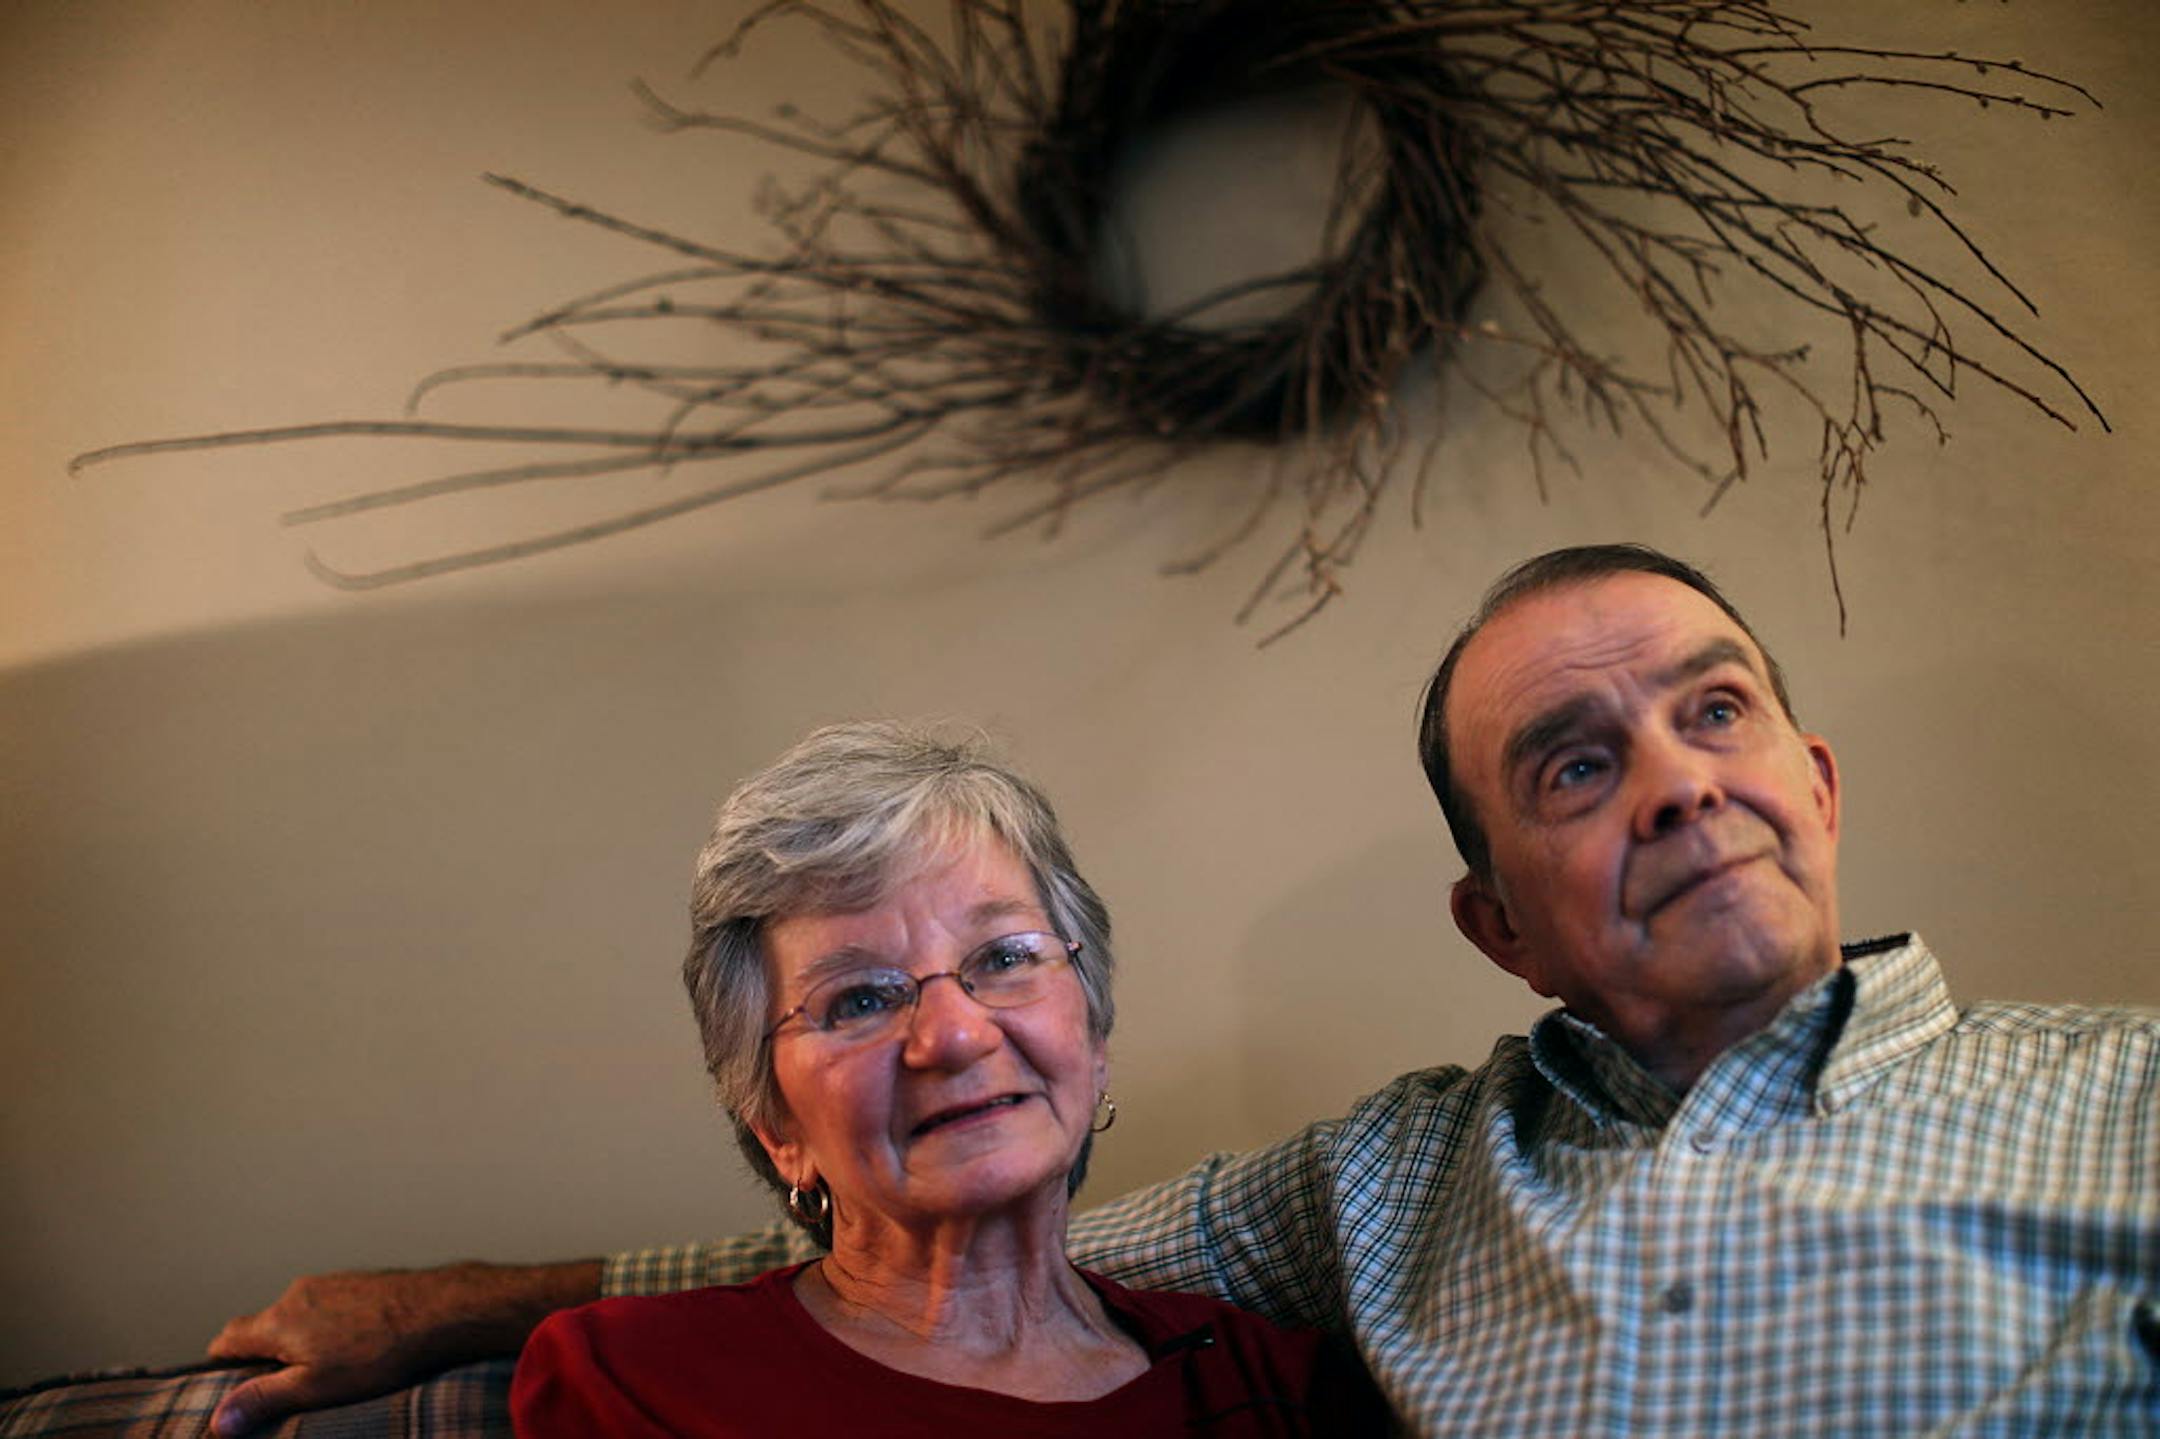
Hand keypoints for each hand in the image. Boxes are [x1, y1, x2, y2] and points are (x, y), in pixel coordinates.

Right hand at [205, 1259, 600, 1435]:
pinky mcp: (361, 1282)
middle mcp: (300, 1293)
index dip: (221, 1362)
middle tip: (284, 1385)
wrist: (439, 1310)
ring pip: (301, 1314)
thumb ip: (263, 1399)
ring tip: (329, 1368)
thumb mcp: (313, 1386)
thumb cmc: (378, 1351)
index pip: (228, 1337)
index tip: (227, 1383)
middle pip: (265, 1325)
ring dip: (304, 1339)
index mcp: (279, 1319)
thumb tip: (217, 1420)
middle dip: (267, 1354)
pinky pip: (333, 1305)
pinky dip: (334, 1326)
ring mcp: (333, 1283)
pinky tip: (359, 1346)